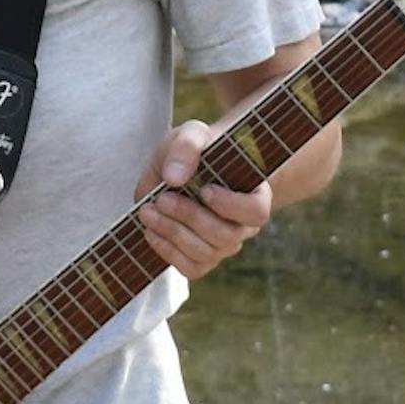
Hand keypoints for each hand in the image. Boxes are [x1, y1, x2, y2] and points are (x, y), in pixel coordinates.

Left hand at [134, 120, 272, 280]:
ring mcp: (224, 246)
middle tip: (161, 199)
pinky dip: (167, 252)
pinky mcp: (203, 259)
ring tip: (148, 212)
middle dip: (189, 217)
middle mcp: (243, 225)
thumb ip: (186, 147)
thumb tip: (174, 178)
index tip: (204, 190)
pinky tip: (151, 231)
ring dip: (172, 234)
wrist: (181, 169)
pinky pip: (191, 268)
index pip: (256, 211)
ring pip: (206, 254)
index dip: (231, 206)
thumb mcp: (191, 135)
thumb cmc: (196, 150)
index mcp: (254, 193)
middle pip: (225, 235)